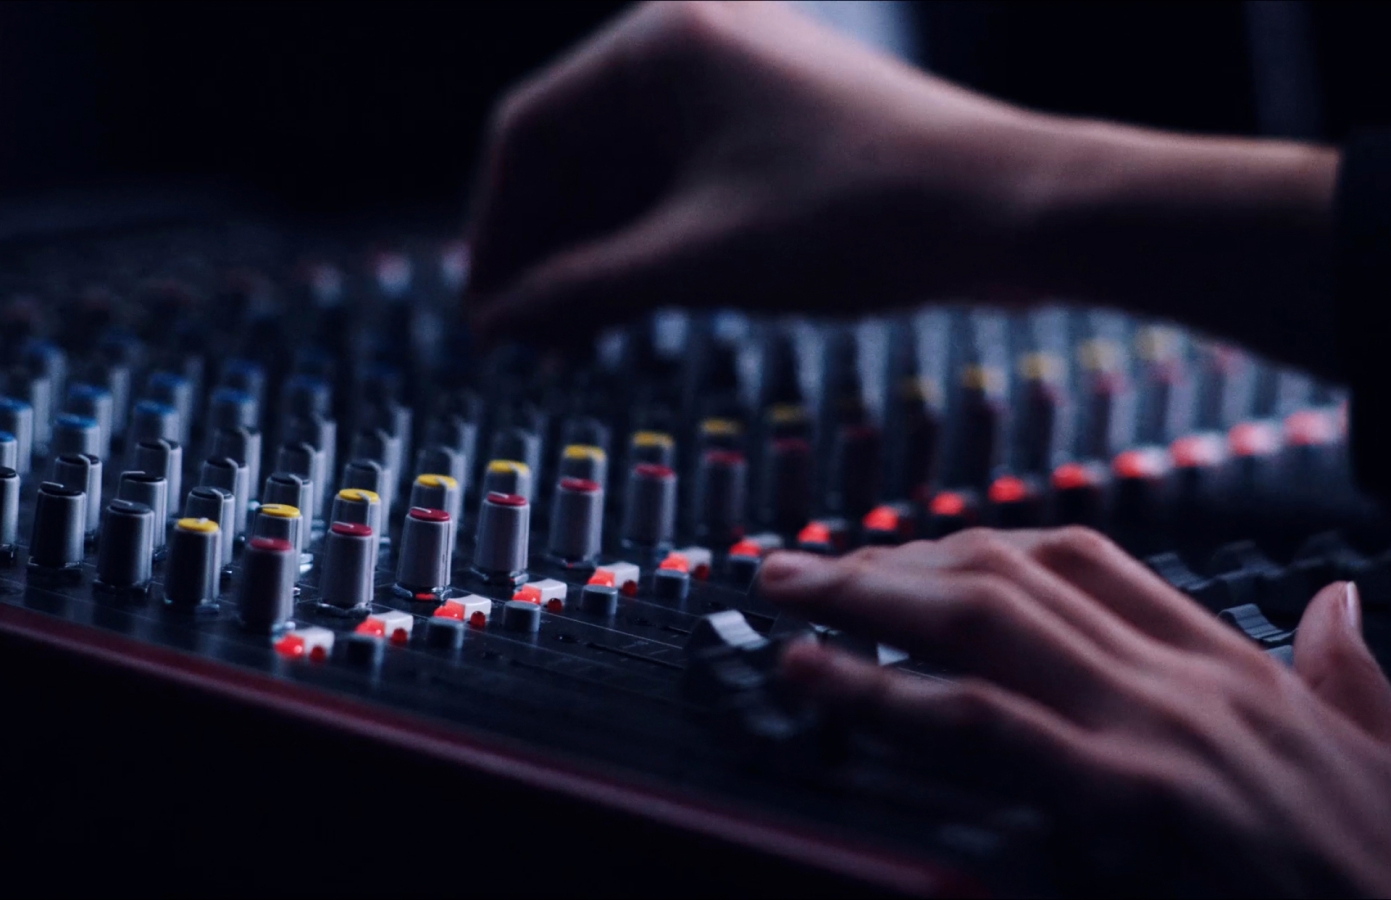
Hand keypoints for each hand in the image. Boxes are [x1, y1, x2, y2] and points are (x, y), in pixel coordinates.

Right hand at [465, 1, 1338, 377]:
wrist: (1008, 211)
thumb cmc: (858, 216)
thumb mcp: (696, 258)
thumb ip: (582, 287)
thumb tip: (500, 321)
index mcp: (658, 44)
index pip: (528, 136)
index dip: (495, 234)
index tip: (484, 316)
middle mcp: (693, 42)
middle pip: (575, 154)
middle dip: (546, 250)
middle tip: (525, 339)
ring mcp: (740, 80)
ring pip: (629, 173)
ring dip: (595, 254)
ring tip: (570, 337)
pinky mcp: (777, 124)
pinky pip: (683, 180)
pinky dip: (650, 242)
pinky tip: (631, 304)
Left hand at [758, 528, 1390, 895]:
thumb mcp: (1382, 754)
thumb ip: (1351, 673)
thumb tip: (1337, 604)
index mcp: (1232, 667)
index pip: (1082, 561)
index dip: (971, 547)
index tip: (900, 559)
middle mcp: (1186, 680)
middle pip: (1006, 573)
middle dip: (888, 561)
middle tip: (798, 566)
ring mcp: (1158, 733)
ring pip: (982, 620)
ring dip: (863, 598)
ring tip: (780, 594)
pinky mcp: (1137, 804)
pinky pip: (982, 724)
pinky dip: (884, 693)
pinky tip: (814, 677)